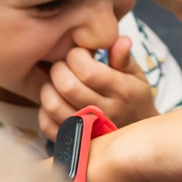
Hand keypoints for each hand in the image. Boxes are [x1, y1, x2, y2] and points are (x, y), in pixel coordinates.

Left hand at [40, 37, 158, 137]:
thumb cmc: (133, 99)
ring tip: (56, 82)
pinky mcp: (74, 142)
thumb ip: (123, 58)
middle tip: (64, 66)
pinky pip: (47, 125)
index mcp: (123, 92)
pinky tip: (55, 100)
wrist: (137, 139)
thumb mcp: (136, 76)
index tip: (79, 54)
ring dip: (48, 88)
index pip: (89, 71)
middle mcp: (106, 113)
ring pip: (54, 106)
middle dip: (59, 69)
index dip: (76, 56)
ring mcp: (88, 130)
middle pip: (68, 87)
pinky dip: (44, 110)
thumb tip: (121, 39)